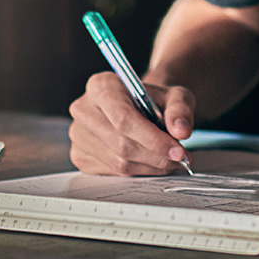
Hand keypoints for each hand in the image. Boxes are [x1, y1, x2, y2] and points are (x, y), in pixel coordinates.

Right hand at [69, 72, 196, 174]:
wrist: (138, 106)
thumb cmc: (154, 100)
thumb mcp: (175, 95)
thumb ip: (180, 109)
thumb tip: (181, 131)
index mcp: (101, 86)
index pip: (124, 118)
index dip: (153, 138)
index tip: (178, 151)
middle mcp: (83, 109)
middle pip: (121, 143)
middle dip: (156, 156)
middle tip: (180, 158)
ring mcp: (78, 135)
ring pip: (118, 162)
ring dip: (150, 166)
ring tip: (171, 160)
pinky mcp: (81, 156)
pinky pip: (113, 173)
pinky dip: (139, 172)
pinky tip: (153, 162)